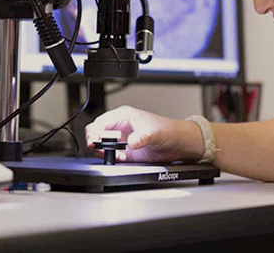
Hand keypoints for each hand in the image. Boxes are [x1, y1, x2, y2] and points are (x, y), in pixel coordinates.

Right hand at [85, 106, 202, 162]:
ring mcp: (123, 139)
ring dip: (102, 150)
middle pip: (97, 131)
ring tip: (112, 154)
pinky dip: (112, 158)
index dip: (95, 132)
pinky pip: (111, 155)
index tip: (95, 142)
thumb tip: (131, 142)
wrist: (178, 143)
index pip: (101, 122)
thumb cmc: (168, 130)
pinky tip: (120, 158)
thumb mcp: (154, 133)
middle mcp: (121, 126)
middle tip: (98, 149)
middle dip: (95, 140)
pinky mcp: (126, 152)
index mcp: (124, 116)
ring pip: (102, 144)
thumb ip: (142, 137)